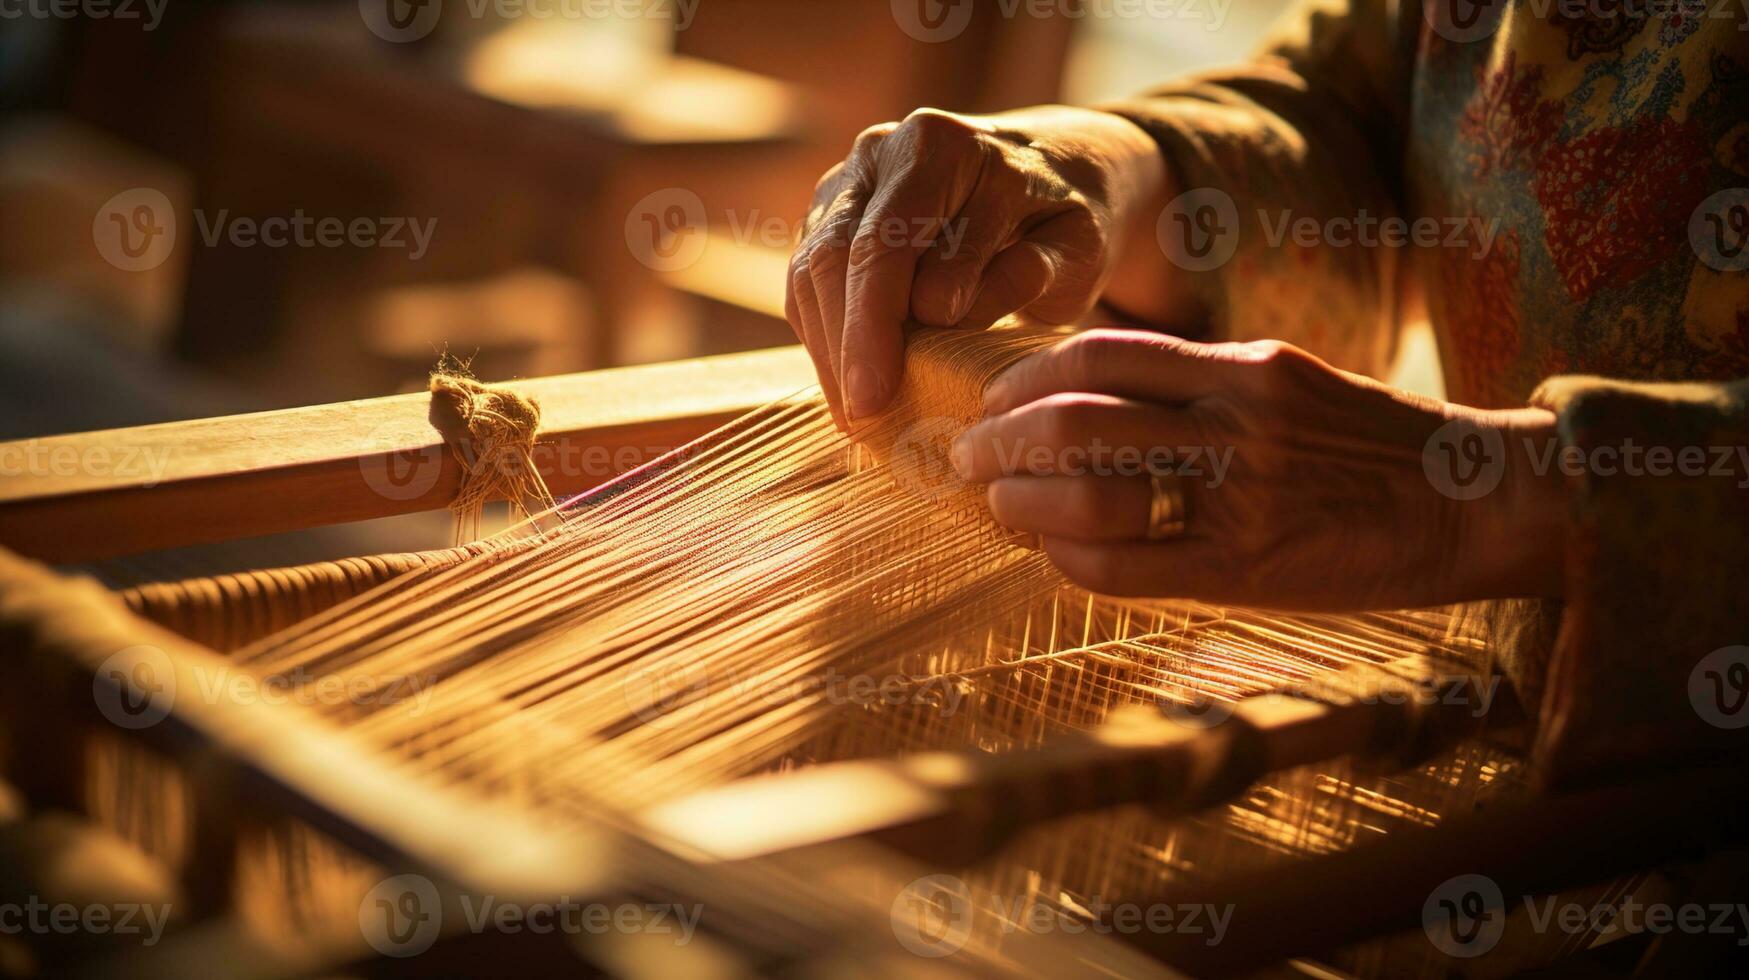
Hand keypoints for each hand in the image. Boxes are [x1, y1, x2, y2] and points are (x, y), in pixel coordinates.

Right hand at [786, 106, 1167, 423]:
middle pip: (837, 254)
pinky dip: (825, 338)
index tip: (880, 393)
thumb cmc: (1063, 219)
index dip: (877, 321)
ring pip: (811, 270)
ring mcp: (849, 182)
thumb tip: (942, 307)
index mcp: (944, 146)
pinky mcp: (830, 216)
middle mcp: (884, 152)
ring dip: (829, 349)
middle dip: (845, 343)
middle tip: (859, 417)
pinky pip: (808, 282)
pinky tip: (848, 387)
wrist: (1047, 174)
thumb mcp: (1074, 245)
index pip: (890, 239)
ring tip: (854, 416)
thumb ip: (1024, 270)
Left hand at [949, 330, 1566, 608]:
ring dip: (1020, 498)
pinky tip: (1052, 553)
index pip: (1100, 352)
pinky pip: (1126, 567)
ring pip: (1088, 490)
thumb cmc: (1372, 443)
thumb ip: (1201, 383)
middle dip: (998, 439)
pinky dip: (1068, 559)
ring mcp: (1239, 498)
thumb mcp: (1290, 382)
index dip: (1024, 376)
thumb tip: (1095, 395)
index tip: (993, 397)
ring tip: (996, 503)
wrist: (1472, 501)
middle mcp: (1235, 423)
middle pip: (1073, 417)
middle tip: (967, 456)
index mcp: (1242, 367)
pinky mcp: (1244, 569)